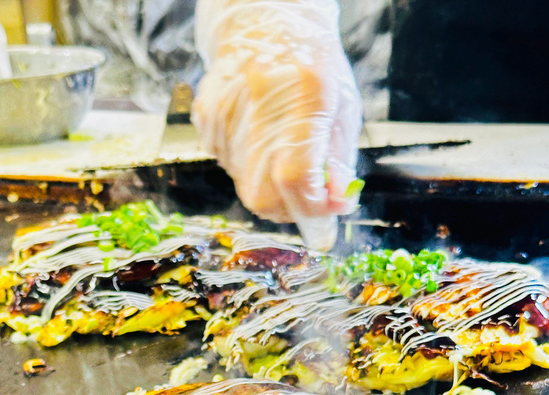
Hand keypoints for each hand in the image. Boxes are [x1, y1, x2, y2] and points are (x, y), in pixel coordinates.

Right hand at [193, 0, 361, 248]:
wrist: (265, 20)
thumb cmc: (312, 65)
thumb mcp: (342, 109)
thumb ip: (338, 163)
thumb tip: (334, 210)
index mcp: (306, 94)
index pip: (296, 177)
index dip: (310, 210)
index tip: (324, 219)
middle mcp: (259, 103)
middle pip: (263, 195)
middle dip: (288, 209)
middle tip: (304, 193)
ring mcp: (225, 112)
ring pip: (245, 186)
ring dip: (270, 183)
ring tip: (281, 145)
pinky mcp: (206, 118)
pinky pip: (229, 166)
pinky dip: (249, 164)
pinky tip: (259, 133)